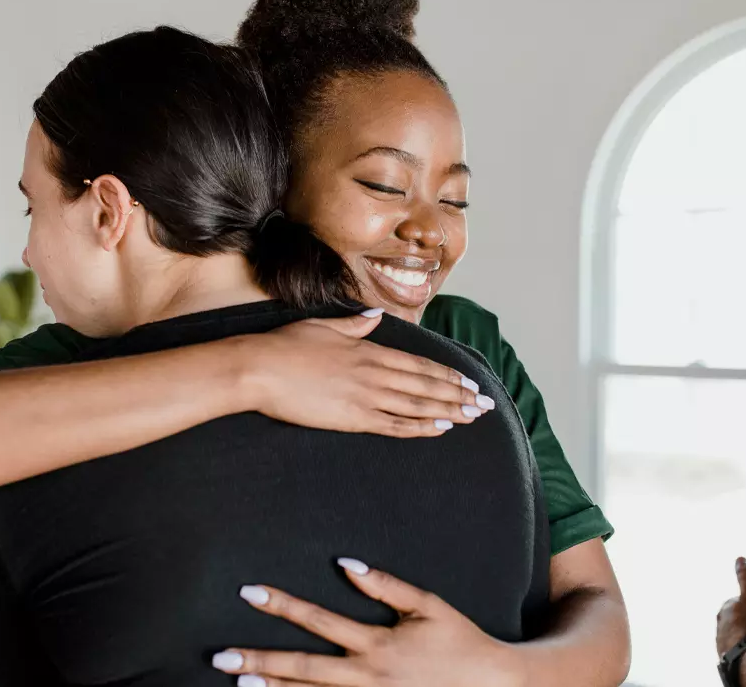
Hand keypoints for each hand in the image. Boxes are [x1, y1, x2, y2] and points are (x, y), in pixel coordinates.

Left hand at [213, 559, 524, 686]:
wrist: (493, 686)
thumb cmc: (460, 640)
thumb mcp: (427, 606)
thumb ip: (386, 586)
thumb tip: (346, 562)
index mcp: (378, 643)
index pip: (318, 620)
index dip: (282, 605)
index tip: (249, 592)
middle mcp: (367, 676)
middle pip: (302, 667)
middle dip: (259, 660)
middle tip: (220, 657)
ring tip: (239, 681)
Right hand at [243, 312, 493, 437]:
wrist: (260, 369)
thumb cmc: (286, 346)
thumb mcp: (323, 327)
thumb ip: (353, 325)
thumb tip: (373, 318)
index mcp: (369, 350)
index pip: (419, 365)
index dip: (447, 374)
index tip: (469, 382)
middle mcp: (374, 373)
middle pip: (427, 386)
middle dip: (459, 395)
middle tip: (485, 404)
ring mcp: (366, 396)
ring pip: (418, 405)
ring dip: (449, 410)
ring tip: (472, 416)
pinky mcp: (353, 417)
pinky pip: (395, 424)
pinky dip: (421, 426)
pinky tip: (441, 427)